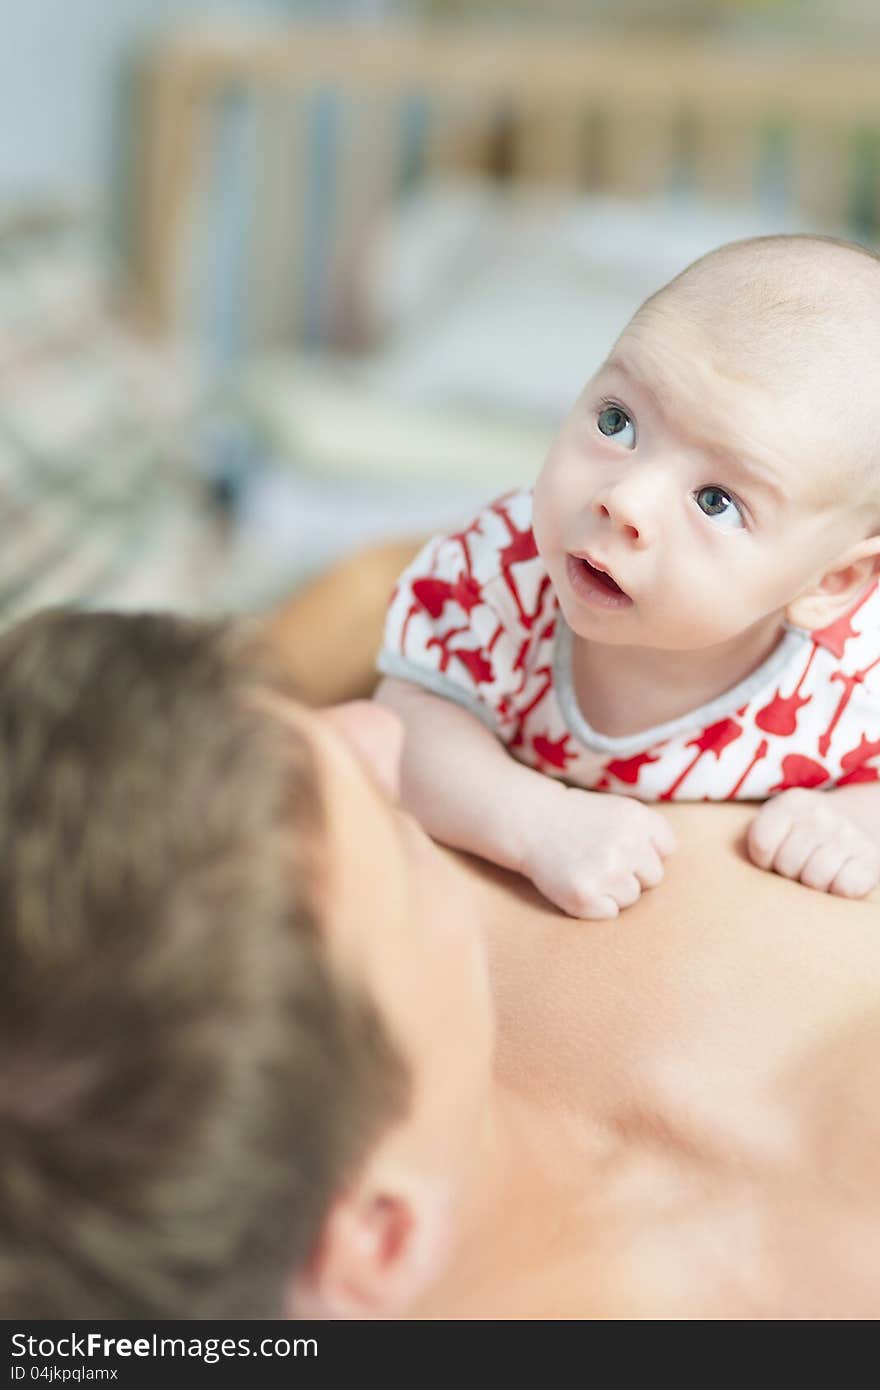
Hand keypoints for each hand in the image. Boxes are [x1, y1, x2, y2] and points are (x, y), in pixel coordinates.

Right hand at [521, 785, 676, 919]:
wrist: (532, 823)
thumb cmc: (580, 820)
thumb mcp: (620, 810)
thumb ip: (651, 833)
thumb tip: (671, 866)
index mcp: (637, 819)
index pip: (667, 851)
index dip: (646, 852)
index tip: (622, 845)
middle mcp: (626, 844)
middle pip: (653, 878)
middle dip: (631, 873)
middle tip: (601, 859)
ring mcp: (605, 871)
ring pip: (632, 898)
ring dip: (613, 890)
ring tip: (588, 869)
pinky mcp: (584, 896)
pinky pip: (610, 913)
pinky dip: (595, 905)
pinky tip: (579, 883)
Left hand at [747, 788, 879, 897]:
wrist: (856, 820)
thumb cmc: (802, 834)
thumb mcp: (778, 824)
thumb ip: (760, 842)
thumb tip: (756, 881)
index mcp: (791, 803)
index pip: (762, 844)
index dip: (765, 860)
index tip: (774, 857)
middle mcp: (820, 814)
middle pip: (788, 866)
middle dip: (790, 873)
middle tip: (801, 865)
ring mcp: (847, 833)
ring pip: (815, 880)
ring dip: (814, 884)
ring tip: (819, 871)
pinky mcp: (870, 856)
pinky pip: (846, 887)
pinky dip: (840, 890)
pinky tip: (840, 876)